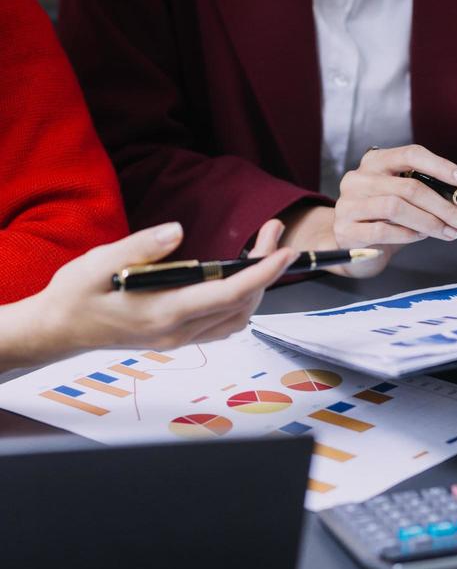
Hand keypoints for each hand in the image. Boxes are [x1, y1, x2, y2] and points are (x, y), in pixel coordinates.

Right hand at [0, 220, 295, 369]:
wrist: (59, 329)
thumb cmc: (77, 293)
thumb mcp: (100, 261)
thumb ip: (142, 246)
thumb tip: (178, 231)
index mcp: (165, 312)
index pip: (229, 294)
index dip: (262, 273)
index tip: (284, 251)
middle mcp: (179, 331)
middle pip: (242, 304)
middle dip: (267, 268)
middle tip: (272, 231)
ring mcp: (180, 338)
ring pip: (238, 317)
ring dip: (257, 285)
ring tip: (262, 247)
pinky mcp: (178, 336)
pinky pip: (224, 323)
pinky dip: (241, 300)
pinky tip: (238, 275)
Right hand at [335, 144, 456, 247]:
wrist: (346, 239)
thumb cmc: (381, 214)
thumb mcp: (401, 196)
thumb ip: (425, 194)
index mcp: (376, 161)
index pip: (411, 154)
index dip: (440, 166)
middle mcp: (359, 178)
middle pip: (409, 186)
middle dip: (445, 206)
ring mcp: (349, 203)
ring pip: (396, 207)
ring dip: (429, 222)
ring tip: (448, 232)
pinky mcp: (345, 229)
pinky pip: (382, 230)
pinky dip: (407, 234)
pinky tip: (420, 237)